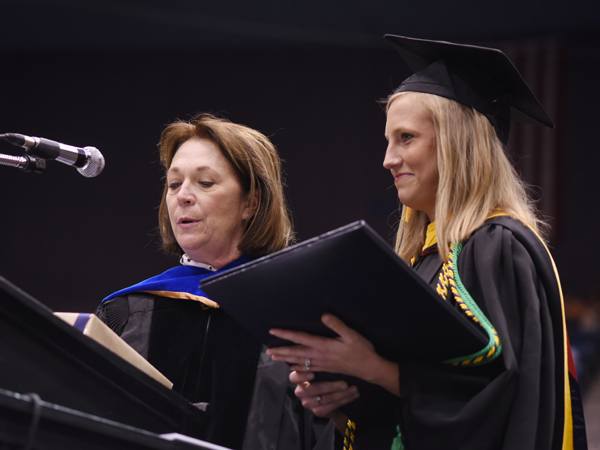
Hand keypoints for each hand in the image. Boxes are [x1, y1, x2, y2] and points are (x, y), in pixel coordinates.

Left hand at [267, 314, 399, 395]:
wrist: (369, 368)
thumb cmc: (361, 350)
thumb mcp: (351, 334)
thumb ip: (337, 325)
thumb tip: (324, 315)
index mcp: (323, 345)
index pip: (300, 338)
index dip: (285, 334)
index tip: (273, 331)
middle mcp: (319, 355)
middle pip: (295, 352)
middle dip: (281, 351)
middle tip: (268, 351)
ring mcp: (322, 363)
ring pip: (299, 361)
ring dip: (286, 359)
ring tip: (275, 358)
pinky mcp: (326, 368)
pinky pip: (307, 368)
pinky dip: (298, 367)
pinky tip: (293, 367)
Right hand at [289, 371, 357, 432]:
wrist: (332, 399)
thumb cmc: (326, 378)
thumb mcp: (321, 371)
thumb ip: (320, 365)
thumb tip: (330, 354)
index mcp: (299, 379)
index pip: (294, 377)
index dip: (302, 376)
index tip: (313, 374)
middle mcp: (301, 392)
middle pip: (313, 389)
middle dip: (331, 386)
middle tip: (345, 383)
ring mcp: (308, 403)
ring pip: (325, 399)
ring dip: (342, 394)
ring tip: (354, 388)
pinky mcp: (317, 411)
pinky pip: (331, 407)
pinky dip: (344, 400)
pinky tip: (353, 395)